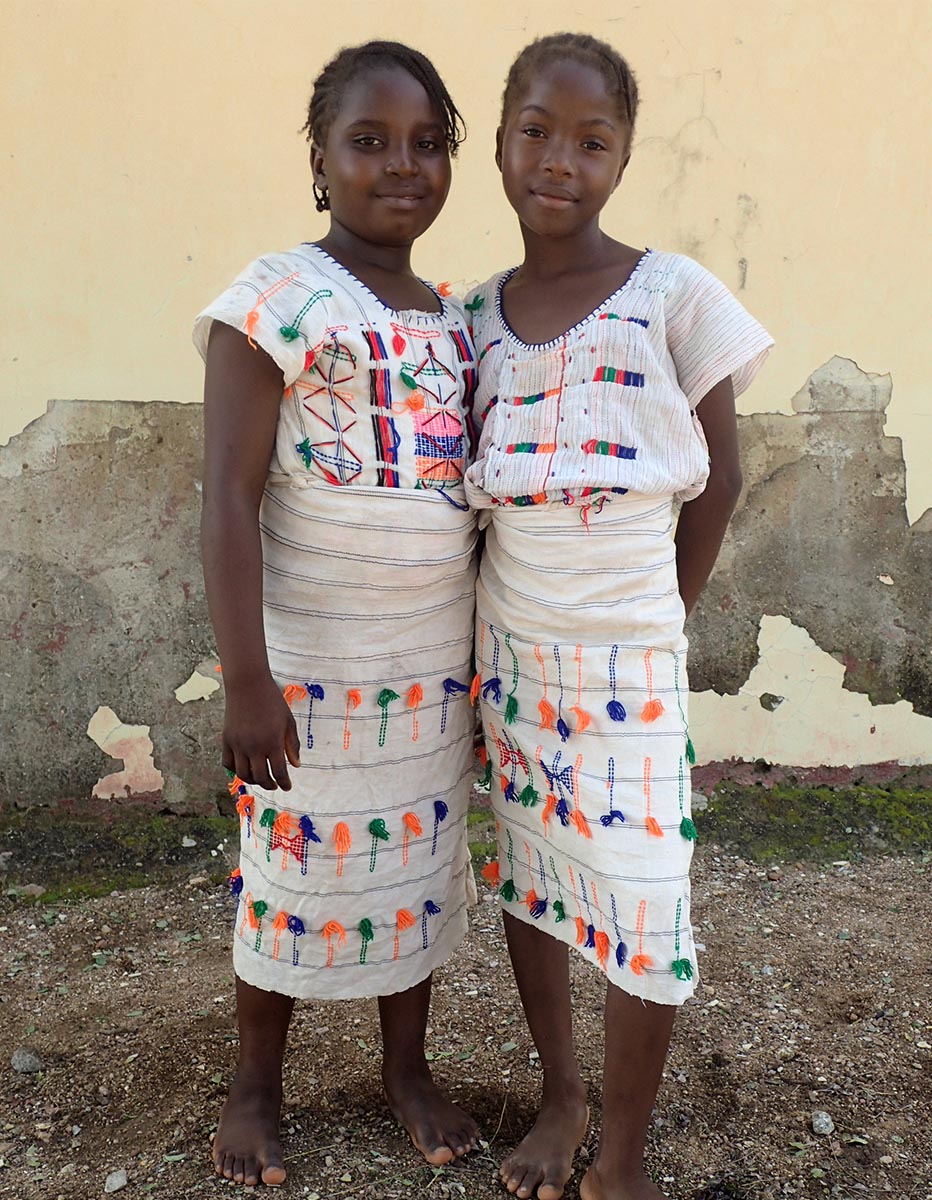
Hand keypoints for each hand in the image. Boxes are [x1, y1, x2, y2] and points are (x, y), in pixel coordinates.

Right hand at [221, 674, 300, 790]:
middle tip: (275, 785)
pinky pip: (228, 763)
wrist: (248, 685)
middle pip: (260, 777)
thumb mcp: (288, 721)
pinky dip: (236, 770)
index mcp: (272, 742)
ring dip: (253, 781)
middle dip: (270, 784)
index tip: (287, 786)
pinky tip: (245, 769)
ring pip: (243, 774)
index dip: (284, 782)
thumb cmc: (272, 701)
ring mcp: (238, 744)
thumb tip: (295, 765)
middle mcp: (254, 747)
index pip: (278, 772)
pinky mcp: (226, 740)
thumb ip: (292, 744)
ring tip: (261, 779)